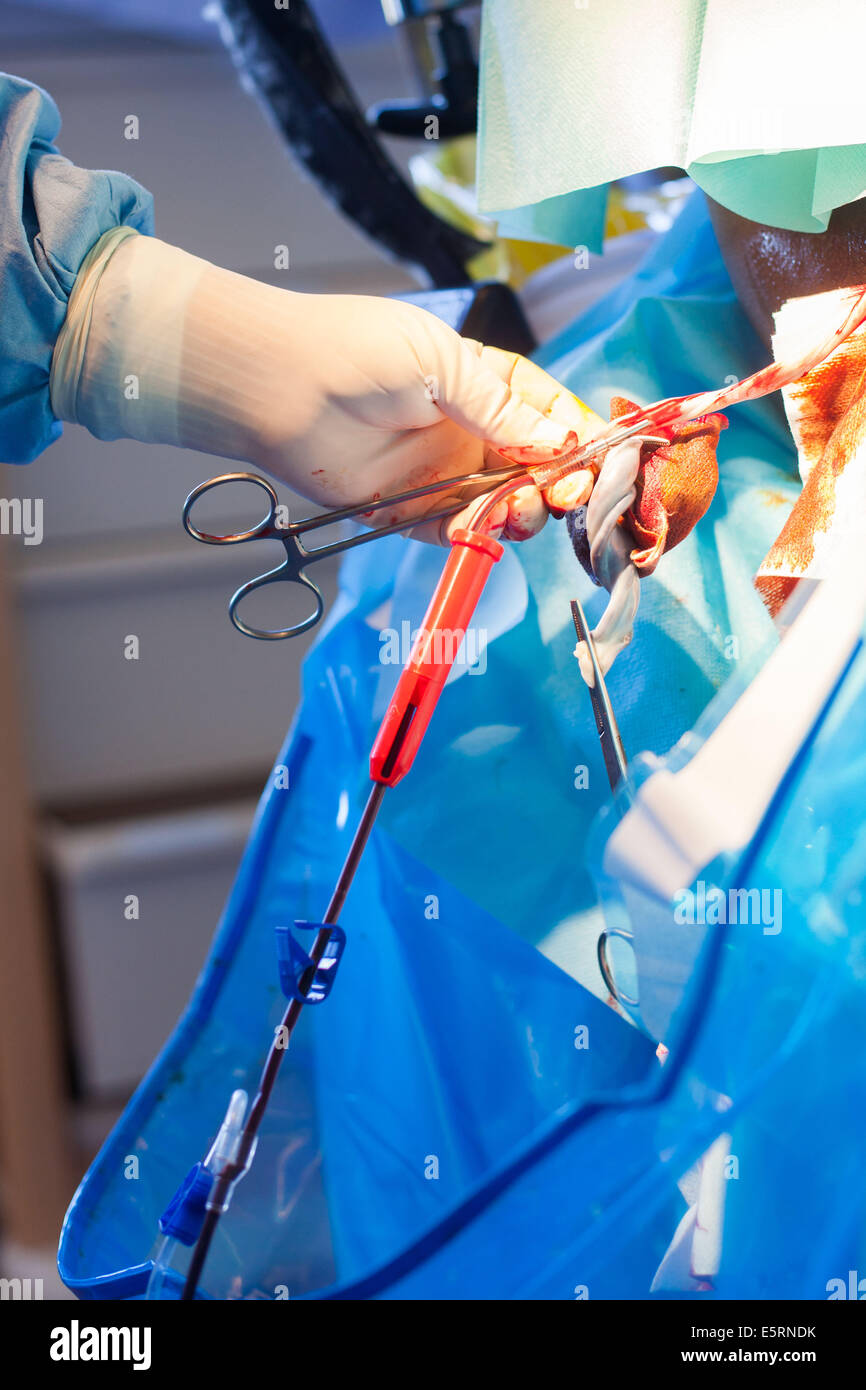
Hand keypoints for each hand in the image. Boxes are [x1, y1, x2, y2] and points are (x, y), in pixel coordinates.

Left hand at [250, 292, 602, 542]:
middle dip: (558, 483)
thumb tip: (562, 442)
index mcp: (481, 382)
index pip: (547, 412)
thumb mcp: (444, 364)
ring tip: (521, 511)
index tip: (602, 457)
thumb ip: (503, 410)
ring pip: (501, 506)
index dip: (578, 436)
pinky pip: (454, 534)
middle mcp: (466, 431)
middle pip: (534, 468)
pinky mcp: (408, 513)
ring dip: (521, 513)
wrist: (278, 387)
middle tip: (565, 493)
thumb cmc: (356, 352)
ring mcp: (439, 474)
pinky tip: (482, 529)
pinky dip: (473, 536)